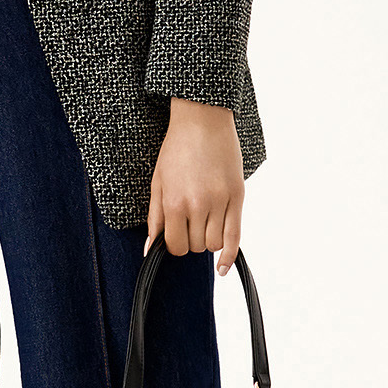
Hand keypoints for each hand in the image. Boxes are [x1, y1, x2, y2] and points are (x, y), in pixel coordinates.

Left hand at [146, 98, 243, 273]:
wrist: (203, 120)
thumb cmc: (176, 149)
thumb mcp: (158, 182)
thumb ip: (154, 218)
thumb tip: (149, 250)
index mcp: (174, 202)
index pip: (175, 245)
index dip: (174, 244)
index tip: (174, 235)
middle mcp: (198, 205)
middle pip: (196, 246)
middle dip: (191, 240)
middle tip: (189, 223)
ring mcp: (220, 201)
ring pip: (214, 244)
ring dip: (207, 241)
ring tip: (204, 224)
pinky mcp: (237, 196)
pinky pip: (235, 236)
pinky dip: (228, 255)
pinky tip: (223, 267)